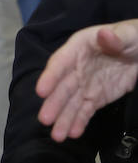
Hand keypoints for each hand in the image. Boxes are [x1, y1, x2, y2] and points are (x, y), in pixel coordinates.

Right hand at [35, 20, 137, 140]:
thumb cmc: (130, 37)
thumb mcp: (126, 34)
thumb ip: (114, 37)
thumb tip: (103, 34)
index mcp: (78, 48)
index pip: (61, 63)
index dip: (50, 76)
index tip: (41, 91)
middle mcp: (76, 67)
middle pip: (63, 87)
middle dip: (54, 104)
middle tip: (44, 120)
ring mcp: (85, 84)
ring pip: (71, 103)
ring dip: (63, 118)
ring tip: (57, 136)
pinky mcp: (95, 97)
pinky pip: (85, 110)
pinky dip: (79, 121)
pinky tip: (73, 133)